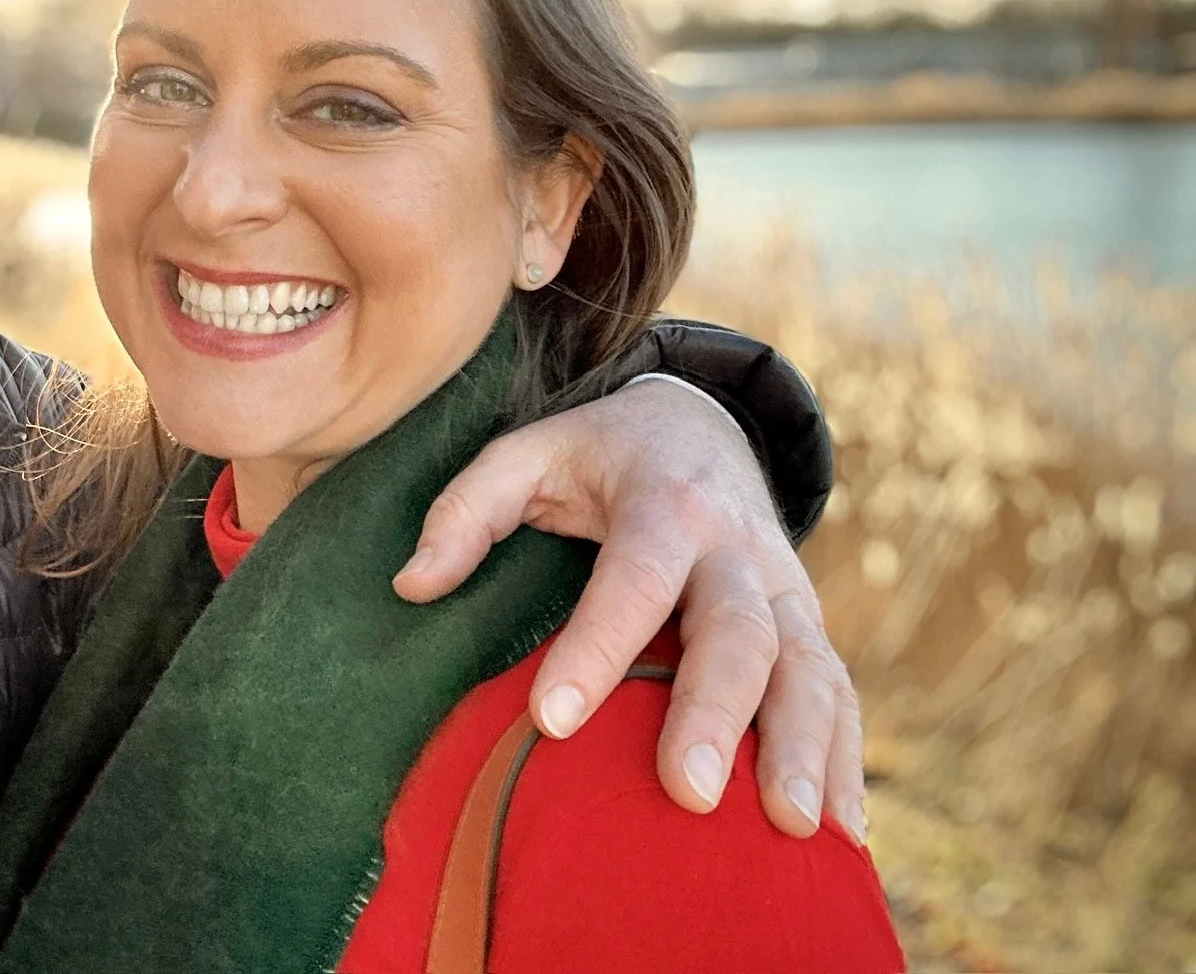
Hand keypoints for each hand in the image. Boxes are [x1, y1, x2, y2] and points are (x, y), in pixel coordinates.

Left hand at [393, 376, 863, 842]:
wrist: (702, 423)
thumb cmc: (599, 454)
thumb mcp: (529, 451)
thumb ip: (467, 508)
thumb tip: (412, 584)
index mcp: (665, 502)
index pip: (632, 577)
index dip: (594, 647)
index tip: (549, 720)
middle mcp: (737, 548)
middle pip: (738, 630)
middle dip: (716, 712)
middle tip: (686, 792)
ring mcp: (787, 590)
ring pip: (809, 668)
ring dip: (804, 748)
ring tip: (790, 828)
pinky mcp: (810, 627)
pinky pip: (838, 695)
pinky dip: (844, 761)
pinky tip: (840, 834)